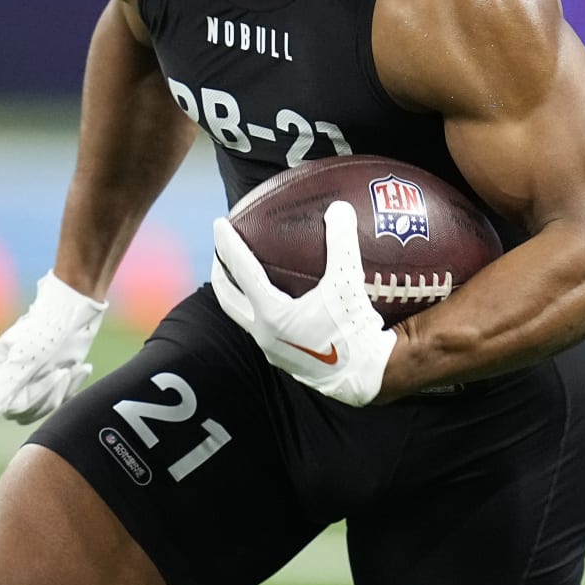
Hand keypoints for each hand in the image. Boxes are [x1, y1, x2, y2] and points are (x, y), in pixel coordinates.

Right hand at [0, 272, 107, 423]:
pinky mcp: (46, 377)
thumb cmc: (47, 331)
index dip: (37, 395)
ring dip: (63, 388)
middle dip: (51, 392)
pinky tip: (80, 367)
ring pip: (44, 405)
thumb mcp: (22, 364)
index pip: (12, 406)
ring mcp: (26, 378)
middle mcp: (5, 378)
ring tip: (72, 366)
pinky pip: (57, 396)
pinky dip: (71, 384)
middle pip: (27, 408)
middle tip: (64, 370)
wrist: (75, 310)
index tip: (55, 374)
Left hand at [211, 201, 396, 406]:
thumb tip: (339, 209)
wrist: (366, 375)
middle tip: (220, 252)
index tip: (218, 224)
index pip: (242, 270)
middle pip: (228, 298)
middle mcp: (264, 333)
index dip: (228, 245)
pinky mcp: (285, 358)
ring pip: (244, 316)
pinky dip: (261, 309)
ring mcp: (272, 348)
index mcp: (271, 313)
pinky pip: (264, 328)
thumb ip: (342, 244)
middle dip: (220, 273)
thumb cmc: (354, 329)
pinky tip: (278, 301)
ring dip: (238, 294)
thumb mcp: (348, 283)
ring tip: (242, 276)